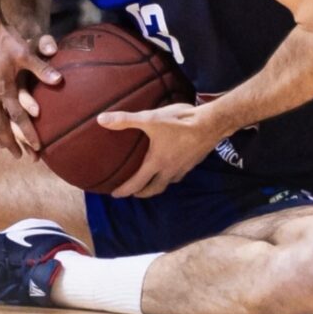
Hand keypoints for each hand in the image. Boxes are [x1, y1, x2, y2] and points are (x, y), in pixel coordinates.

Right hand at [0, 26, 60, 157]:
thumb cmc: (6, 38)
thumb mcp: (26, 52)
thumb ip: (41, 68)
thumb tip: (59, 80)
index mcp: (4, 89)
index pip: (18, 117)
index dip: (29, 134)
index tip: (38, 149)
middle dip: (10, 142)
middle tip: (19, 157)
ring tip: (2, 144)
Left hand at [98, 103, 220, 198]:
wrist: (211, 124)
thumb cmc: (180, 122)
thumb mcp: (150, 119)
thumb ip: (125, 120)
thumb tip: (101, 120)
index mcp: (157, 163)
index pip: (137, 183)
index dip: (124, 190)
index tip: (115, 194)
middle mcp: (170, 170)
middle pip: (154, 189)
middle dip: (142, 192)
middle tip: (133, 191)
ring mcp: (183, 168)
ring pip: (168, 183)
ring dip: (157, 185)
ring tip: (151, 179)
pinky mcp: (193, 162)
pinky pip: (179, 174)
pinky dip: (170, 175)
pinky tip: (172, 164)